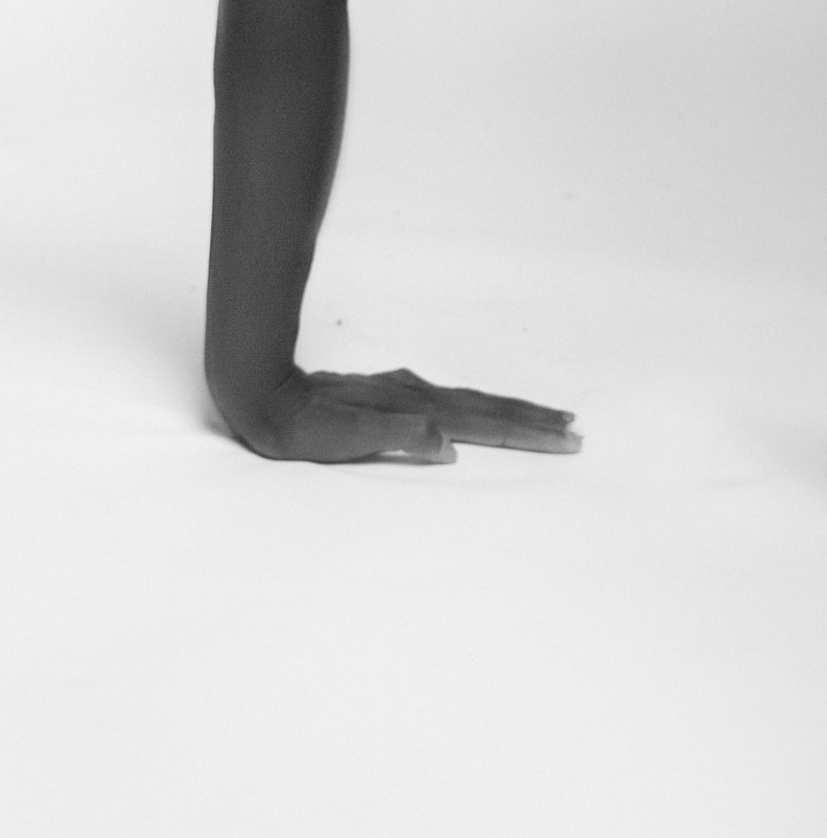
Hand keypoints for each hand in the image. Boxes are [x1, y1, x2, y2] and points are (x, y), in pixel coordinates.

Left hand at [218, 364, 581, 464]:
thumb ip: (400, 438)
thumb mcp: (349, 439)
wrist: (263, 395)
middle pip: (486, 409)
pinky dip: (473, 409)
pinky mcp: (388, 397)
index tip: (568, 437)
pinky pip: (447, 403)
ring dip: (508, 412)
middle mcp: (413, 396)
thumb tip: (448, 443)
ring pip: (469, 403)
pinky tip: (473, 415)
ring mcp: (402, 394)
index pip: (483, 422)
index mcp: (413, 409)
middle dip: (531, 421)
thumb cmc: (304, 427)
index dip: (527, 432)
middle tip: (576, 429)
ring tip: (546, 417)